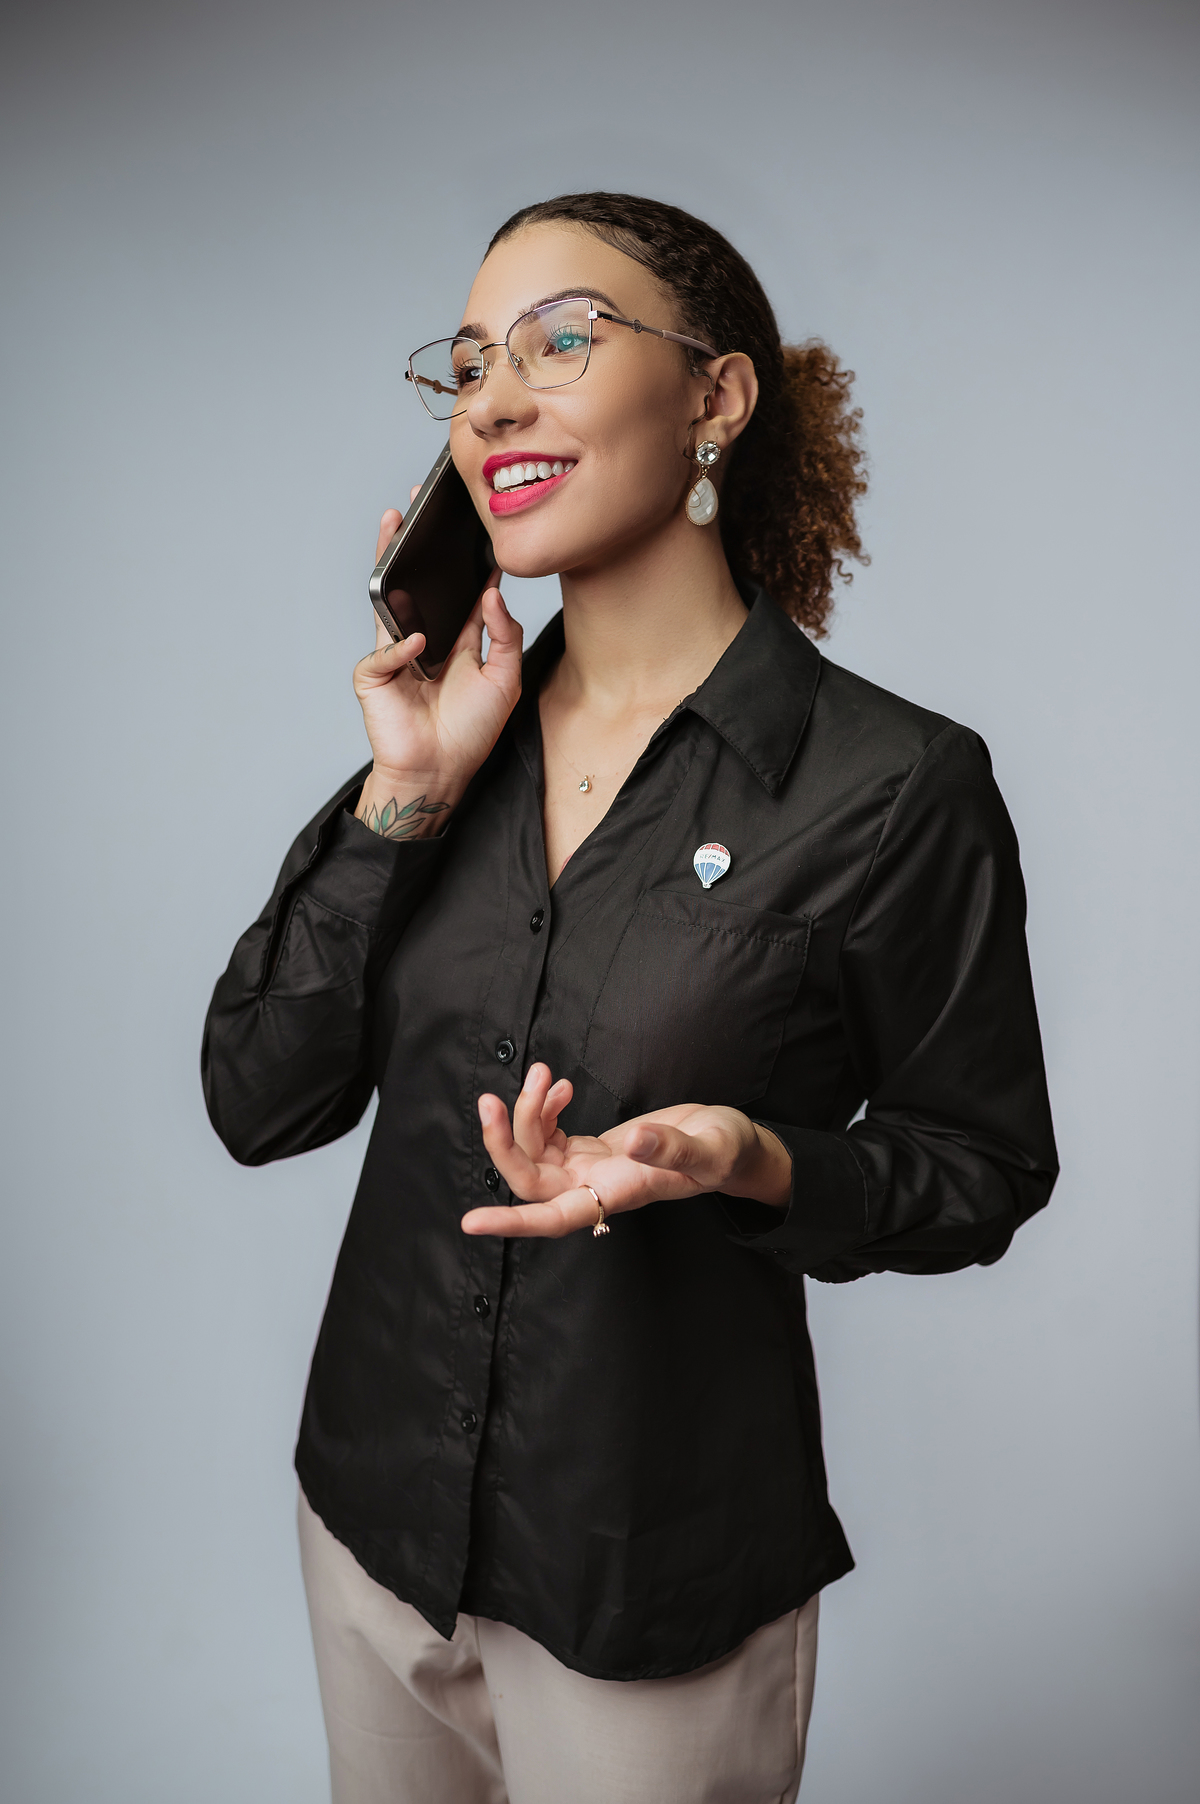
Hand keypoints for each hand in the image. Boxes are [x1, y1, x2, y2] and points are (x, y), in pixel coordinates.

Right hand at [353, 498, 522, 832]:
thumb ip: (505, 635)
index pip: (461, 591)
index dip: (466, 561)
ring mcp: (397, 654)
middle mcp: (426, 639)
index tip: (475, 527)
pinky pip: (386, 651)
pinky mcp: (374, 674)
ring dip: (389, 563)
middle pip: (419, 584)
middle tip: (420, 507)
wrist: (440, 772)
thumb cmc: (471, 732)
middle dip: (416, 546)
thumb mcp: (505, 680)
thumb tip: (492, 593)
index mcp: (459, 639)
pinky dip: (401, 649)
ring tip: (394, 528)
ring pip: (389, 599)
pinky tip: (418, 646)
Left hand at [464, 1062, 792, 1237]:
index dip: (512, 1221)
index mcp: (619, 1194)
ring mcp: (591, 1169)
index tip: (470, 1222)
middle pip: (529, 1178)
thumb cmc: (728, 1153)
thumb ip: (672, 1149)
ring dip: (526, 1112)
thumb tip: (634, 1141)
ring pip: (534, 1152)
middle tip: (492, 1098)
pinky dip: (544, 1108)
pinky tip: (559, 1087)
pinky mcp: (592, 1150)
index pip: (554, 1218)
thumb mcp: (710, 1149)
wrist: (734, 1145)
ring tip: (545, 1073)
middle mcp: (596, 1187)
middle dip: (503, 1139)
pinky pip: (549, 1135)